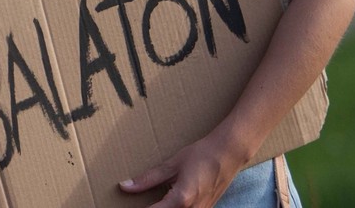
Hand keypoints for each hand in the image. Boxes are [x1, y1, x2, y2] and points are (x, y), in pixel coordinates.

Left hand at [118, 133, 246, 207]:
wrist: (229, 153)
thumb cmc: (201, 155)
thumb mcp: (172, 165)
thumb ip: (147, 179)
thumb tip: (125, 187)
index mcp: (181, 200)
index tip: (125, 207)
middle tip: (142, 201)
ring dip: (164, 207)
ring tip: (154, 200)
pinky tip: (167, 199)